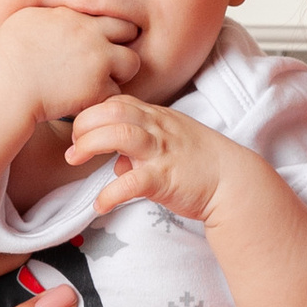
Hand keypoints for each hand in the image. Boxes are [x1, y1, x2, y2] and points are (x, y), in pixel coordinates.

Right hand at [0, 2, 142, 126]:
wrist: (4, 84)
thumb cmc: (5, 56)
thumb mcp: (26, 21)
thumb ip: (50, 17)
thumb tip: (57, 16)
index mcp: (72, 15)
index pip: (105, 14)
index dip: (103, 30)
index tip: (94, 43)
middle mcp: (90, 33)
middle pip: (129, 30)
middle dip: (121, 44)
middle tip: (106, 61)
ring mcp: (97, 60)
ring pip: (131, 62)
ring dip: (120, 73)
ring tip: (100, 82)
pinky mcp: (97, 88)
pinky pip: (116, 93)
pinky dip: (104, 98)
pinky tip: (88, 101)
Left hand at [63, 91, 230, 224]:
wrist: (234, 182)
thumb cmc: (201, 164)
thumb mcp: (169, 144)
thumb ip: (140, 146)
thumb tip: (116, 161)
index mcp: (157, 117)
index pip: (117, 101)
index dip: (92, 112)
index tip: (79, 131)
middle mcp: (157, 128)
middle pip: (112, 110)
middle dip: (84, 123)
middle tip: (72, 144)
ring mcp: (161, 152)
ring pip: (119, 134)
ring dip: (89, 144)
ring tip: (74, 160)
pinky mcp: (164, 179)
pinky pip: (130, 182)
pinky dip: (109, 193)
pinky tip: (100, 205)